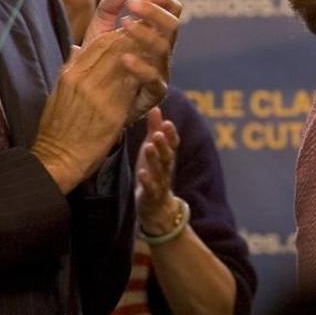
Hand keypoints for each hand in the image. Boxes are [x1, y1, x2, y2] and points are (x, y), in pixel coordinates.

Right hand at [32, 28, 142, 192]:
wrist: (57, 158)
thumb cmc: (58, 129)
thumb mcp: (59, 93)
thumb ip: (71, 68)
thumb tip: (77, 47)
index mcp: (70, 74)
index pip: (97, 43)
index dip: (118, 33)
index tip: (134, 30)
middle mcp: (82, 79)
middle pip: (112, 47)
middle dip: (134, 37)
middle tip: (152, 33)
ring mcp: (96, 94)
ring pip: (124, 61)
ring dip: (142, 52)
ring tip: (156, 47)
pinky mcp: (111, 110)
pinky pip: (131, 85)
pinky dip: (143, 74)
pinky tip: (155, 70)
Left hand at [82, 0, 182, 119]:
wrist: (92, 108)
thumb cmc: (98, 69)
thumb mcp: (97, 36)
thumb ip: (107, 13)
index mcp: (153, 36)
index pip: (171, 12)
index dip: (163, 0)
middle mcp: (161, 52)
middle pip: (172, 26)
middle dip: (155, 11)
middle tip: (134, 3)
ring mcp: (160, 72)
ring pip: (165, 48)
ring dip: (147, 32)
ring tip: (125, 24)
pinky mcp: (154, 93)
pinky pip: (154, 79)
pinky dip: (141, 67)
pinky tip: (124, 58)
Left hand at [136, 107, 181, 235]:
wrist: (156, 207)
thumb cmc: (153, 173)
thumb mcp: (153, 150)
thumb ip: (155, 130)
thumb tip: (155, 107)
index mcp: (167, 157)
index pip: (173, 144)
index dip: (171, 134)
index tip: (167, 123)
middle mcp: (166, 169)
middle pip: (167, 156)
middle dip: (164, 144)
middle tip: (159, 133)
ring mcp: (160, 182)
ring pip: (159, 170)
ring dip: (155, 158)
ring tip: (148, 147)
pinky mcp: (152, 195)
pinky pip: (150, 188)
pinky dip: (147, 180)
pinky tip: (142, 172)